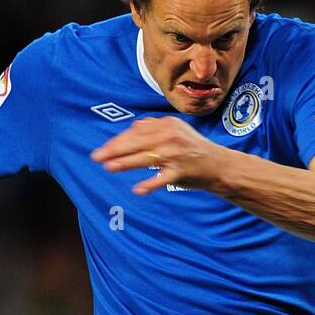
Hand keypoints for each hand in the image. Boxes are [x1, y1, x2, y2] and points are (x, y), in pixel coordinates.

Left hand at [91, 116, 223, 194]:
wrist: (218, 165)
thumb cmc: (193, 149)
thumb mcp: (176, 131)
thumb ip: (155, 128)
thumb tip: (133, 127)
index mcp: (167, 124)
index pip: (136, 131)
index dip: (118, 140)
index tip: (104, 148)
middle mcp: (170, 136)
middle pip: (137, 142)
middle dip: (114, 150)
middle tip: (96, 157)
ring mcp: (176, 155)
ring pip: (145, 158)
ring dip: (125, 163)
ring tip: (109, 167)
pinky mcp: (181, 172)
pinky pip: (162, 179)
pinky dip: (150, 184)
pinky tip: (137, 190)